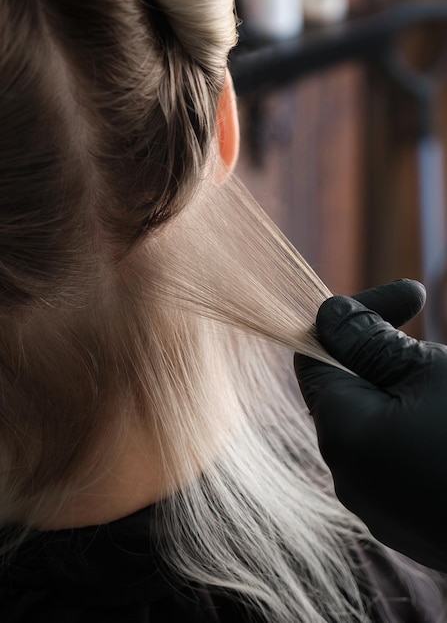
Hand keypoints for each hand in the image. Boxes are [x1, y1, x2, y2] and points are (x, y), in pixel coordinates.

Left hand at [294, 279, 446, 571]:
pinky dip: (417, 431)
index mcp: (342, 435)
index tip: (407, 297)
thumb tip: (329, 316)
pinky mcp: (410, 526)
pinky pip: (397, 461)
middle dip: (385, 355)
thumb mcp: (431, 372)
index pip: (315, 358)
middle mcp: (348, 479)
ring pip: (377, 427)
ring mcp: (380, 509)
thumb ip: (370, 341)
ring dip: (407, 393)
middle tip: (439, 342)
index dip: (354, 319)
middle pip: (348, 393)